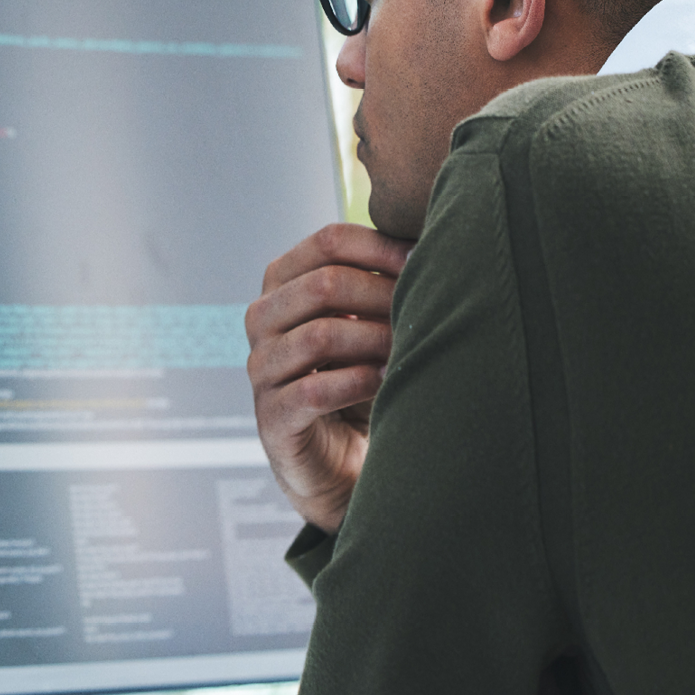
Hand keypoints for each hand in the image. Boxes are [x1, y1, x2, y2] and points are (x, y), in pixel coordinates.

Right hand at [246, 223, 411, 534]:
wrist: (340, 459)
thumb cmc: (360, 378)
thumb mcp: (369, 320)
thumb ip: (382, 280)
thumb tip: (432, 235)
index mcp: (283, 284)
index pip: (327, 241)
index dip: (381, 247)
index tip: (424, 261)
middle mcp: (262, 320)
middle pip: (323, 284)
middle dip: (382, 296)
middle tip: (422, 312)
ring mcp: (261, 369)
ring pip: (320, 336)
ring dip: (375, 340)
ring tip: (408, 350)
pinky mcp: (271, 417)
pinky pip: (315, 391)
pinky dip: (359, 383)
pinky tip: (387, 383)